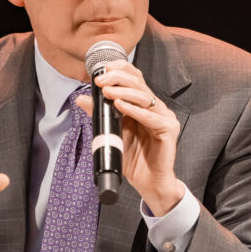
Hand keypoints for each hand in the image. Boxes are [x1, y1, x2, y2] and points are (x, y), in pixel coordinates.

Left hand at [75, 60, 183, 214]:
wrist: (149, 182)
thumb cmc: (133, 159)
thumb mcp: (111, 133)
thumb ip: (99, 115)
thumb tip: (81, 99)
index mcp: (144, 105)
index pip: (135, 78)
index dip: (120, 69)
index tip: (102, 69)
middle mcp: (156, 108)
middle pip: (139, 84)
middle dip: (118, 78)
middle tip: (100, 80)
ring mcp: (165, 117)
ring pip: (144, 97)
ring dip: (123, 92)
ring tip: (106, 91)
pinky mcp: (169, 129)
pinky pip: (151, 117)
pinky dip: (134, 110)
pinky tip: (120, 105)